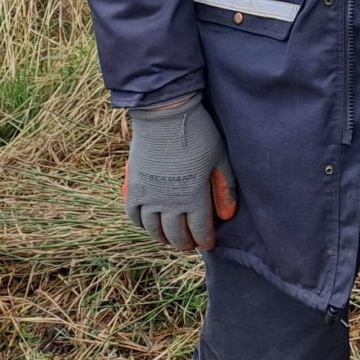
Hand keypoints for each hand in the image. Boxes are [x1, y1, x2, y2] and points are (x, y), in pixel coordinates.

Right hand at [124, 93, 237, 250]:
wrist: (165, 114)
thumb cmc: (199, 133)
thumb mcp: (219, 158)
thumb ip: (224, 188)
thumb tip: (227, 216)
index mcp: (193, 196)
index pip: (199, 229)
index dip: (205, 239)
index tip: (209, 244)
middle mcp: (168, 202)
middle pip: (175, 234)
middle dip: (185, 242)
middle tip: (191, 244)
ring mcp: (148, 196)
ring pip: (154, 229)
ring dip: (163, 238)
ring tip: (172, 239)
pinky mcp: (132, 187)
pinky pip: (133, 215)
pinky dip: (142, 225)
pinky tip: (150, 224)